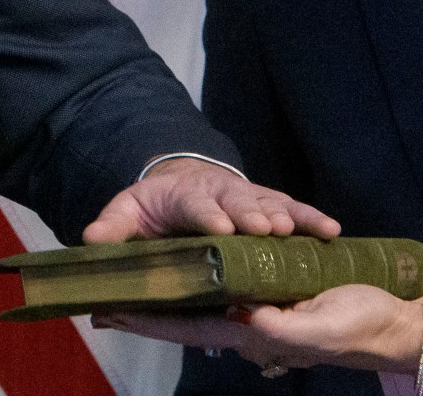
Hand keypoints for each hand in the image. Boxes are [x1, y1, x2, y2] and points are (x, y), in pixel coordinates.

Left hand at [81, 158, 341, 242]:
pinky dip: (312, 219)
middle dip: (251, 214)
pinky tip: (331, 231)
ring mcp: (248, 198)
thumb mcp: (129, 212)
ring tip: (296, 230)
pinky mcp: (270, 205)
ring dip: (284, 216)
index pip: (196, 206)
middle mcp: (220, 194)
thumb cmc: (155, 207)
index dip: (207, 216)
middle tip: (264, 229)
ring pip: (269, 204)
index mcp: (184, 196)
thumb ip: (113, 226)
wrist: (182, 183)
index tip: (220, 229)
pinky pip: (294, 210)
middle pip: (238, 202)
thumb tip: (90, 238)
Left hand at [93, 285, 422, 373]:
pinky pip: (238, 283)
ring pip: (209, 296)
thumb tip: (246, 314)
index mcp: (254, 333)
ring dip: (176, 287)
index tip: (109, 311)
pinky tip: (196, 265)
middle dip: (151, 304)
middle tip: (110, 288)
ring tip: (143, 271)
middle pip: (189, 314)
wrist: (399, 324)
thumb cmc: (362, 326)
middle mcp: (251, 324)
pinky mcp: (281, 295)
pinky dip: (212, 275)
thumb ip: (282, 326)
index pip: (189, 328)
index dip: (148, 322)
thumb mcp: (322, 326)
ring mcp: (265, 311)